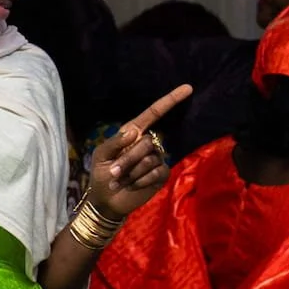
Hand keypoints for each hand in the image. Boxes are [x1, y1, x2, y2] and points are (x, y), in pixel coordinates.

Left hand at [87, 84, 193, 220]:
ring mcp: (156, 158)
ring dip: (132, 172)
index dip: (170, 101)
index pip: (153, 114)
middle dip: (128, 159)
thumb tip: (134, 132)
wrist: (107, 200)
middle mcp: (147, 143)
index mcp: (132, 133)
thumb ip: (114, 142)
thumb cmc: (102, 174)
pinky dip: (141, 180)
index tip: (187, 88)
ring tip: (121, 180)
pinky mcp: (161, 174)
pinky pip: (156, 172)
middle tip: (114, 171)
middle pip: (146, 142)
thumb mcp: (101, 156)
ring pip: (150, 159)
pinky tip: (133, 185)